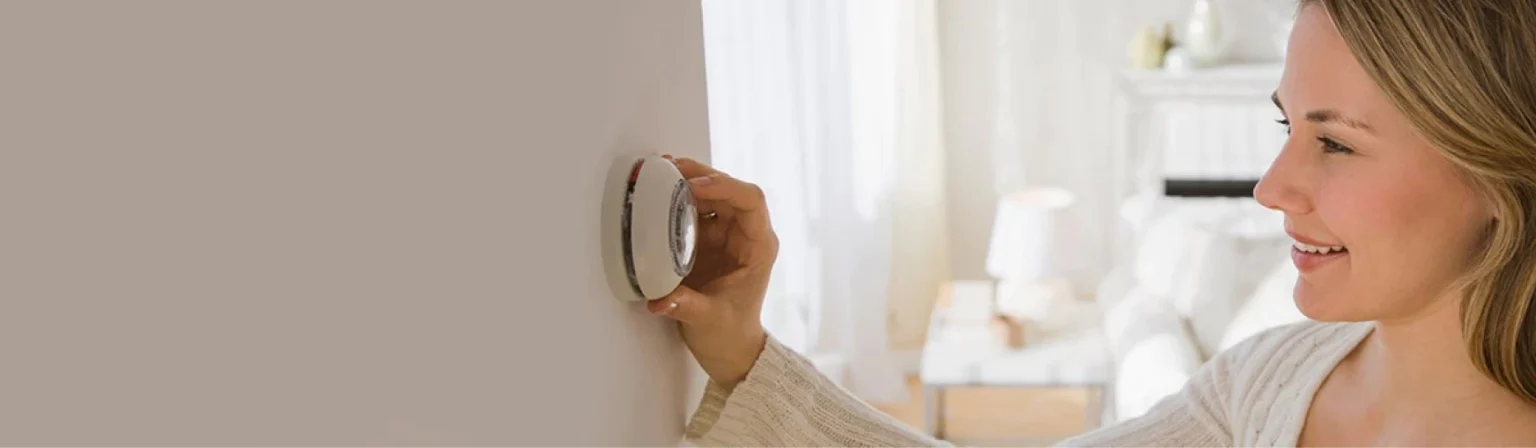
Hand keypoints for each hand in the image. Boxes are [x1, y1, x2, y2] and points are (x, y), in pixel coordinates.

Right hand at [646, 156, 776, 388]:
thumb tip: (659, 299)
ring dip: (688, 181)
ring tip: (660, 172)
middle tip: (670, 168)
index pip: (751, 201)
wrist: (728, 346)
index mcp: (759, 247)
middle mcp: (746, 234)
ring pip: (711, 195)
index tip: (695, 187)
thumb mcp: (709, 320)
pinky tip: (658, 191)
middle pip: (729, 190)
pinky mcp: (707, 240)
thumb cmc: (729, 333)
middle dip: (701, 175)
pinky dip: (677, 199)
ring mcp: (726, 235)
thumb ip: (686, 307)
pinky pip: (694, 210)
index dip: (725, 187)